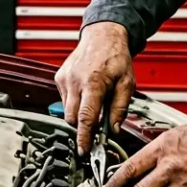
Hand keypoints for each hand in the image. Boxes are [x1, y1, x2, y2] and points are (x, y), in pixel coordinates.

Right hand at [55, 22, 135, 154]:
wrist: (102, 35)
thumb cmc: (116, 57)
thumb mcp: (127, 83)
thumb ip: (120, 109)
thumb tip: (113, 130)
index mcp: (93, 83)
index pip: (86, 118)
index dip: (84, 138)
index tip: (83, 151)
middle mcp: (75, 81)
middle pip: (72, 118)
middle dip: (83, 127)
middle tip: (96, 128)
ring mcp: (64, 78)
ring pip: (67, 110)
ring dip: (79, 114)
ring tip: (94, 103)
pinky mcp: (59, 77)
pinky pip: (64, 100)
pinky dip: (74, 103)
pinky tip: (86, 93)